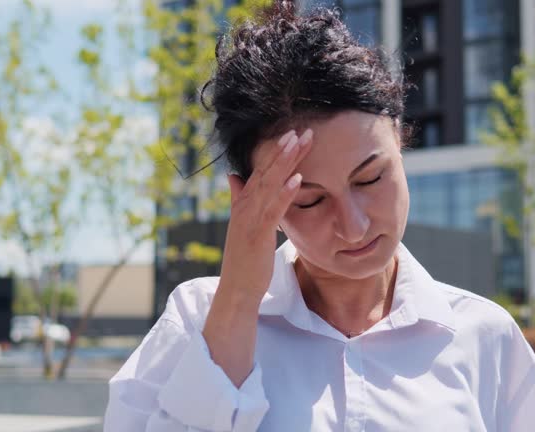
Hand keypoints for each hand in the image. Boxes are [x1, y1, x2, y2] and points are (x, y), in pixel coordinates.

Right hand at [219, 128, 313, 300]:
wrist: (236, 289)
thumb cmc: (245, 259)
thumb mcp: (243, 225)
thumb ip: (239, 199)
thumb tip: (234, 176)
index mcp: (244, 203)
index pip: (261, 171)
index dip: (276, 152)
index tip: (292, 134)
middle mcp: (245, 206)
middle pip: (266, 171)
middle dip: (283, 150)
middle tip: (301, 129)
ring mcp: (250, 219)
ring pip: (269, 184)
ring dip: (285, 162)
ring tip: (299, 142)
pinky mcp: (257, 234)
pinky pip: (273, 210)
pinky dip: (285, 193)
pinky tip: (299, 179)